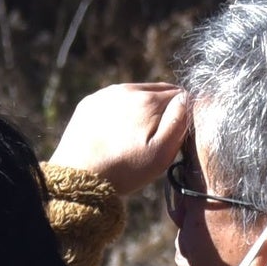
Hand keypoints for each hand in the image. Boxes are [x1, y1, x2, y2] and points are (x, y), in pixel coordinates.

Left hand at [51, 83, 194, 197]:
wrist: (79, 177)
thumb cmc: (125, 169)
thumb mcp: (162, 152)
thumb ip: (179, 121)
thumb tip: (187, 98)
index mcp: (149, 99)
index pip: (180, 95)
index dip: (183, 113)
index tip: (178, 133)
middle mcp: (127, 89)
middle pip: (158, 92)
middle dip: (165, 109)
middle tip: (159, 135)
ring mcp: (106, 94)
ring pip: (136, 94)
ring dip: (143, 108)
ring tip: (139, 135)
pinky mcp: (90, 103)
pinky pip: (114, 101)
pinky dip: (122, 111)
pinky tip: (119, 132)